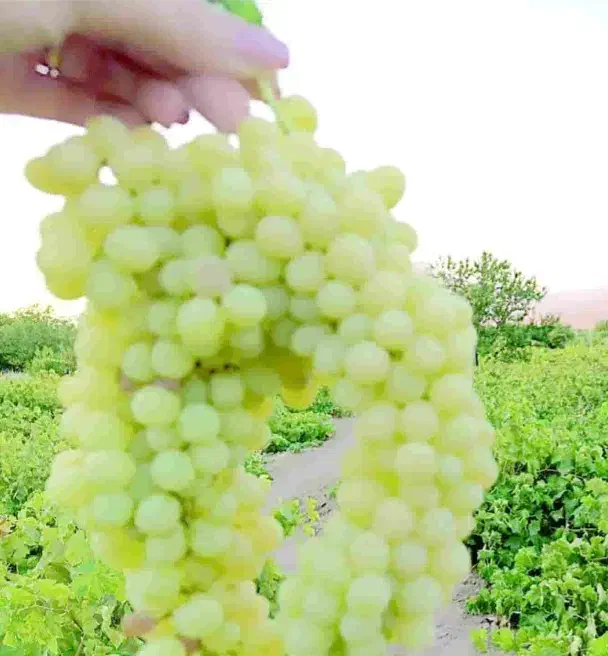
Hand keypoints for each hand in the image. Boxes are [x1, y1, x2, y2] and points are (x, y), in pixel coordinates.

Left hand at [0, 0, 288, 130]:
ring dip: (151, 105)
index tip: (265, 96)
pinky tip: (131, 140)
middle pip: (154, 38)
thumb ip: (179, 24)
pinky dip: (104, 122)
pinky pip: (71, 100)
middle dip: (191, 82)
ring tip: (169, 128)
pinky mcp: (9, 76)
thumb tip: (274, 55)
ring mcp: (37, 29)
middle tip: (227, 128)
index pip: (180, 5)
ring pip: (117, 73)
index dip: (225, 46)